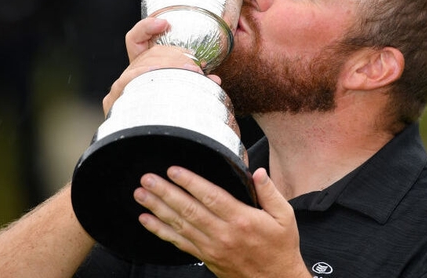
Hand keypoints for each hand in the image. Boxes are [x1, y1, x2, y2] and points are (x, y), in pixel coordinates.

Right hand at [103, 17, 217, 113]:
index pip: (136, 40)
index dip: (147, 27)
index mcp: (142, 69)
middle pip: (148, 53)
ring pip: (142, 66)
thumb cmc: (169, 119)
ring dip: (168, 66)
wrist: (152, 148)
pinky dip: (146, 74)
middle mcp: (128, 76)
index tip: (165, 23)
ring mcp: (119, 88)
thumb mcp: (185, 95)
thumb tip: (215, 80)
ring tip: (191, 75)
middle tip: (196, 68)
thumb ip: (195, 84)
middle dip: (175, 55)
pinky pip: (129, 81)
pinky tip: (159, 74)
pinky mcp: (112, 101)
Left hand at [133, 167, 310, 277]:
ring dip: (157, 209)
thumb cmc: (280, 248)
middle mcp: (223, 233)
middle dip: (165, 192)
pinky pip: (179, 243)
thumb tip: (257, 172)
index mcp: (242, 219)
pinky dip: (161, 231)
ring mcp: (212, 247)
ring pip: (179, 225)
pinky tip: (147, 220)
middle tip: (147, 179)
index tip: (173, 171)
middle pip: (188, 210)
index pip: (211, 197)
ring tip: (141, 195)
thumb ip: (270, 192)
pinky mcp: (206, 257)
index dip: (190, 183)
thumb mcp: (285, 217)